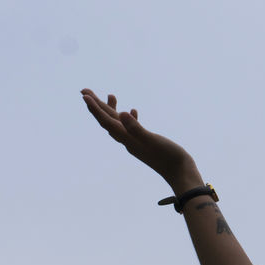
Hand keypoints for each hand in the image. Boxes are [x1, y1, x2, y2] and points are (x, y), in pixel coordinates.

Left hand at [80, 89, 194, 182]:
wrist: (180, 173)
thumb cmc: (169, 157)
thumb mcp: (152, 140)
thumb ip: (136, 128)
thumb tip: (122, 114)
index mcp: (127, 139)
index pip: (106, 121)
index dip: (95, 108)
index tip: (85, 95)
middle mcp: (128, 140)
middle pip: (108, 120)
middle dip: (97, 106)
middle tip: (85, 91)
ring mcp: (136, 142)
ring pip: (118, 123)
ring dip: (111, 110)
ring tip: (111, 95)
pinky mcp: (144, 142)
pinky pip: (131, 128)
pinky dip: (129, 118)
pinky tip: (133, 111)